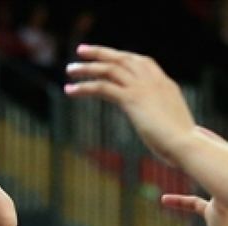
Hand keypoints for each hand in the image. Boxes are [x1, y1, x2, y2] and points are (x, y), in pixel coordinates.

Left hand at [64, 44, 195, 165]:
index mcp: (165, 84)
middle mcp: (154, 81)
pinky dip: (84, 87)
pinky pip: (102, 87)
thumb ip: (159, 115)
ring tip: (70, 70)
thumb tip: (154, 122)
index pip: (142, 61)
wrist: (185, 144)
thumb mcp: (170, 122)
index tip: (107, 56)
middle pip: (123, 58)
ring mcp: (143, 88)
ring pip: (110, 69)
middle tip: (81, 50)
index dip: (122, 56)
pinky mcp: (132, 99)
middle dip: (101, 53)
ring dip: (87, 68)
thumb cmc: (180, 142)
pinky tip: (70, 90)